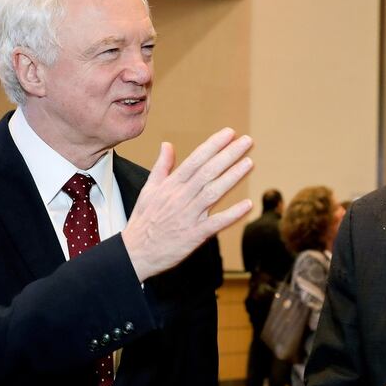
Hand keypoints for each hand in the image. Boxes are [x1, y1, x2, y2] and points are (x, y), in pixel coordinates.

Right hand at [123, 128, 252, 280]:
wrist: (135, 252)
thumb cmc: (144, 221)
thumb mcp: (149, 189)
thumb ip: (161, 166)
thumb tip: (167, 144)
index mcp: (170, 185)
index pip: (195, 160)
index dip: (213, 146)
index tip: (229, 133)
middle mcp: (180, 197)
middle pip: (207, 172)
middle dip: (228, 155)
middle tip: (246, 141)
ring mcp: (188, 216)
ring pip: (213, 192)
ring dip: (232, 177)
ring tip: (249, 163)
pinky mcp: (194, 235)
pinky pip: (215, 223)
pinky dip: (231, 214)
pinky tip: (247, 205)